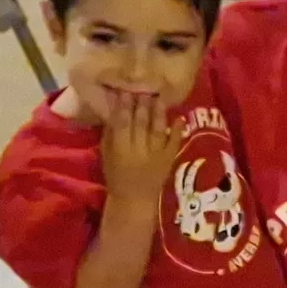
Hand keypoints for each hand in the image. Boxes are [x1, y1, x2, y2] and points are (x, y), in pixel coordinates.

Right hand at [96, 87, 182, 201]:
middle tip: (144, 87)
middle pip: (140, 123)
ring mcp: (155, 154)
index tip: (125, 90)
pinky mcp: (168, 159)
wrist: (134, 200)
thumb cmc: (115, 176)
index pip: (121, 123)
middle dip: (142, 104)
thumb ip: (109, 134)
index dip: (124, 106)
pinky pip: (174, 142)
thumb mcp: (106, 155)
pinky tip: (180, 117)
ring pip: (157, 129)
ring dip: (159, 112)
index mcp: (119, 149)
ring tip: (159, 96)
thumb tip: (112, 109)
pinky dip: (177, 129)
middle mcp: (138, 150)